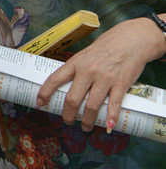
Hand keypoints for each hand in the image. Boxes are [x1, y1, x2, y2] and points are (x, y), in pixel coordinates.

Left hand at [36, 18, 165, 131]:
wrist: (129, 41)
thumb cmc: (104, 49)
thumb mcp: (84, 55)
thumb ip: (76, 69)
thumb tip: (64, 86)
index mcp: (75, 63)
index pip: (55, 79)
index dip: (45, 92)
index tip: (39, 102)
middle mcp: (88, 71)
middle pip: (73, 98)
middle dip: (68, 114)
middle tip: (67, 121)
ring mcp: (105, 78)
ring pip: (91, 105)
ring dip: (87, 120)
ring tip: (85, 127)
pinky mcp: (121, 84)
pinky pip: (114, 104)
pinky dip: (111, 118)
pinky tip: (108, 126)